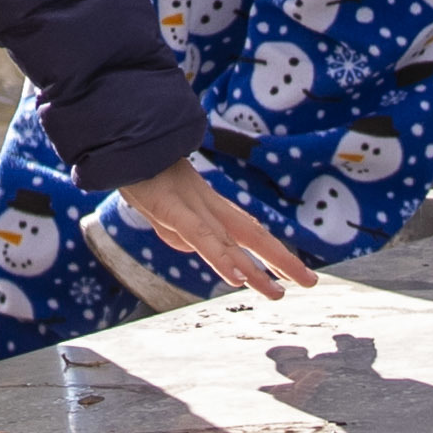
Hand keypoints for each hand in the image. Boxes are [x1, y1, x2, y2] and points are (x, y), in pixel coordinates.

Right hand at [105, 160, 320, 300]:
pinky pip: (202, 238)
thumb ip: (176, 228)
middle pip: (251, 235)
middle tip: (311, 282)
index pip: (247, 231)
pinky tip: (238, 277)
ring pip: (231, 242)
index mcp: (207, 206)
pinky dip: (221, 257)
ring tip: (280, 291)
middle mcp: (207, 206)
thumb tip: (187, 246)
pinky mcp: (173, 210)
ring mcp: (191, 207)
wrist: (121, 141)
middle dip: (282, 260)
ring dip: (257, 269)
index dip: (272, 250)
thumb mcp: (161, 210)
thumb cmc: (140, 171)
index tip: (294, 271)